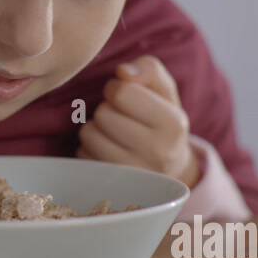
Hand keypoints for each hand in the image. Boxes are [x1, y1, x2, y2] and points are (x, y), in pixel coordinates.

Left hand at [76, 55, 200, 187]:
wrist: (170, 166)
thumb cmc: (161, 118)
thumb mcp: (163, 90)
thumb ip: (148, 69)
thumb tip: (123, 72)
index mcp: (173, 124)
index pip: (122, 92)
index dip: (117, 88)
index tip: (125, 96)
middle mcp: (158, 153)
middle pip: (103, 114)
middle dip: (107, 109)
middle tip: (120, 116)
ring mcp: (136, 175)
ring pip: (89, 135)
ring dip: (95, 129)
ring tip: (113, 133)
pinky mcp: (114, 187)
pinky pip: (83, 156)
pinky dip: (89, 149)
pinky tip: (107, 151)